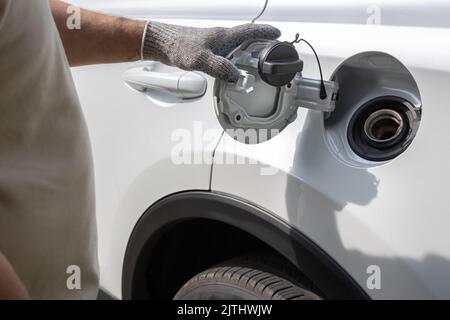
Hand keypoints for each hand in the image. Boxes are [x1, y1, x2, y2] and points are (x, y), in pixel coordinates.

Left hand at [142, 22, 280, 79]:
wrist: (162, 43)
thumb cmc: (179, 45)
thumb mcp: (201, 59)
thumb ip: (220, 68)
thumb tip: (236, 76)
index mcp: (224, 36)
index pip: (250, 31)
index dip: (266, 32)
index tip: (278, 34)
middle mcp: (222, 38)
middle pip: (247, 38)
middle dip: (261, 44)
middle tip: (271, 52)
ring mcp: (215, 43)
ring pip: (237, 47)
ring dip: (248, 53)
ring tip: (255, 65)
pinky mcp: (207, 50)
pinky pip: (227, 53)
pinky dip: (234, 60)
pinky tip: (231, 69)